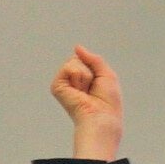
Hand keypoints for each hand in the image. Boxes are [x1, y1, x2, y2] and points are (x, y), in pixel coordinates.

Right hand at [50, 45, 123, 159]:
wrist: (100, 115)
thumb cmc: (107, 101)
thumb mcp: (106, 74)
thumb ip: (93, 59)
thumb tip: (77, 47)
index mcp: (83, 79)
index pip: (85, 59)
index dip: (95, 69)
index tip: (99, 84)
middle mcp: (71, 80)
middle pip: (78, 59)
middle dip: (91, 72)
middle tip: (92, 89)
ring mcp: (63, 83)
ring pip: (74, 62)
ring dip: (86, 76)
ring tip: (86, 91)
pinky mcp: (56, 86)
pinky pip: (69, 68)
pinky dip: (79, 77)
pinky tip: (80, 90)